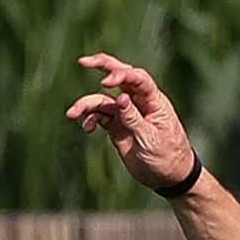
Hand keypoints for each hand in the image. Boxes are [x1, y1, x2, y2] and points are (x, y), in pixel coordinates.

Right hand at [65, 53, 198, 194]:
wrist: (168, 177)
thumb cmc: (167, 157)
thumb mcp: (151, 140)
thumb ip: (134, 119)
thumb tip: (121, 98)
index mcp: (154, 101)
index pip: (137, 79)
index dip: (121, 76)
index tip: (104, 83)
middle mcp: (139, 102)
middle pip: (120, 76)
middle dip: (102, 66)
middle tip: (82, 62)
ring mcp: (126, 113)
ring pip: (103, 100)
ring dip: (86, 104)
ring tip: (71, 114)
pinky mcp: (117, 126)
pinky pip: (99, 116)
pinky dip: (90, 119)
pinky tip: (86, 128)